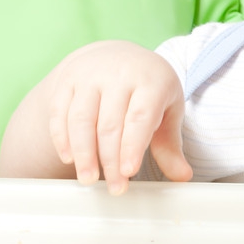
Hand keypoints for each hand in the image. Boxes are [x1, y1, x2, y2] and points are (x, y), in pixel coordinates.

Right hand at [1, 40, 192, 193]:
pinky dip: (62, 138)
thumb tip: (183, 176)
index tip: (129, 172)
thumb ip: (171, 144)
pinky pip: (60, 113)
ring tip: (88, 179)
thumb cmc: (149, 88)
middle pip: (110, 124)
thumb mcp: (168, 109)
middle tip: (115, 188)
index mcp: (151, 80)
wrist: (118, 56)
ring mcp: (90, 76)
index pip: (140, 116)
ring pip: (81, 119)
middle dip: (110, 160)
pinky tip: (69, 158)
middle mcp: (119, 74)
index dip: (132, 146)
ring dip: (83, 153)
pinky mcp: (67, 81)